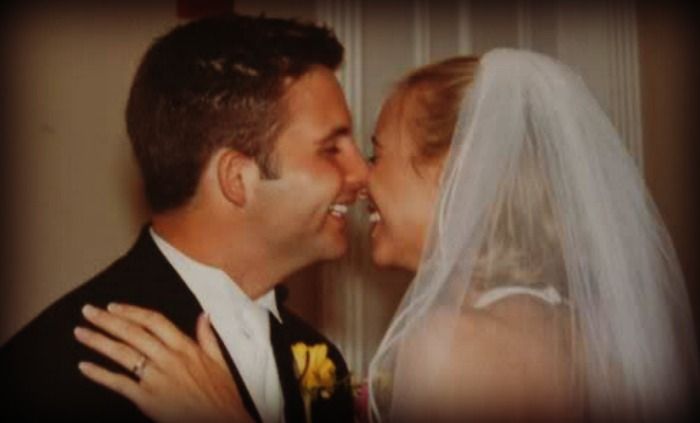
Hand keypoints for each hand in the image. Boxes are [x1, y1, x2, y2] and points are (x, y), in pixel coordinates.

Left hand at [74, 303, 252, 422]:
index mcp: (185, 347)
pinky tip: (85, 367)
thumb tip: (204, 316)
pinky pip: (119, 383)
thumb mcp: (220, 361)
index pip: (153, 321)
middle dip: (107, 321)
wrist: (222, 420)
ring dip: (98, 341)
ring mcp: (156, 378)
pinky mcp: (147, 399)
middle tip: (88, 311)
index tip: (114, 306)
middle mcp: (168, 359)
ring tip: (81, 332)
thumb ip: (207, 337)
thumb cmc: (222, 395)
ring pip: (122, 354)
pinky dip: (100, 375)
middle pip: (132, 333)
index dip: (131, 312)